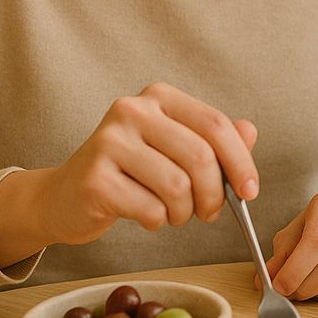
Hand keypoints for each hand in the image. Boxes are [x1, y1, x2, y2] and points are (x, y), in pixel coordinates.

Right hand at [40, 82, 257, 246]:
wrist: (66, 196)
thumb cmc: (132, 171)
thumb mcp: (176, 148)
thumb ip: (215, 139)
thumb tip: (250, 132)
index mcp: (160, 96)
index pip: (216, 125)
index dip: (241, 161)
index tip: (251, 191)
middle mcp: (133, 110)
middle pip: (201, 157)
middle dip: (215, 195)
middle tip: (210, 213)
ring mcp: (109, 142)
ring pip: (177, 186)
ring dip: (185, 212)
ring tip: (174, 214)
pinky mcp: (94, 178)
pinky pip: (150, 209)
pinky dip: (158, 221)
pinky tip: (147, 216)